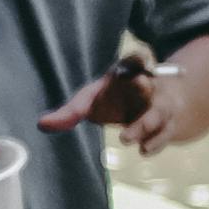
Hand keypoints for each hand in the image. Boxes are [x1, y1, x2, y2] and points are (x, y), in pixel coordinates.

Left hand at [40, 57, 181, 149]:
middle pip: (150, 84)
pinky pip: (164, 134)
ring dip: (144, 124)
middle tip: (139, 82)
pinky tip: (143, 150)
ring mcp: (160, 107)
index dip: (139, 58)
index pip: (138, 59)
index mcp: (129, 73)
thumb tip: (41, 124)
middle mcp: (148, 88)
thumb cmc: (115, 99)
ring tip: (125, 138)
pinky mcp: (167, 127)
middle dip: (143, 85)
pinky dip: (155, 142)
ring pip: (158, 112)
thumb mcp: (92, 100)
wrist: (151, 109)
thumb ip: (70, 112)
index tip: (140, 57)